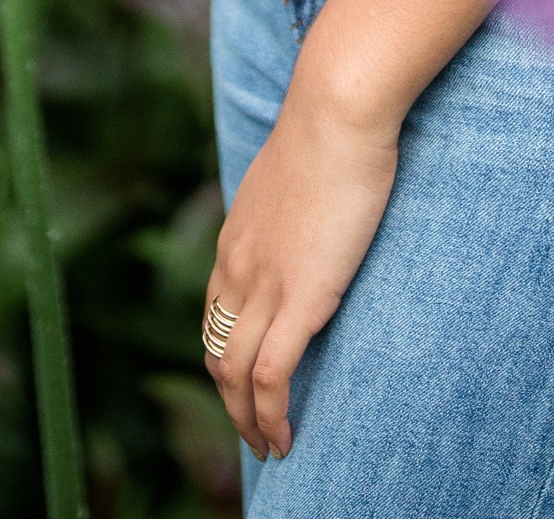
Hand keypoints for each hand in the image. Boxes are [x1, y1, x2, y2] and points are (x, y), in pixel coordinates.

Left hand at [204, 85, 401, 461]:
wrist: (337, 106)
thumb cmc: (334, 120)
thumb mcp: (302, 162)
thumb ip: (300, 190)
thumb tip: (322, 185)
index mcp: (237, 235)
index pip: (215, 310)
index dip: (226, 351)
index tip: (244, 377)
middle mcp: (237, 265)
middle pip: (216, 350)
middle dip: (230, 398)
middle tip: (253, 428)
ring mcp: (264, 284)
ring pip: (235, 374)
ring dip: (247, 421)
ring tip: (269, 447)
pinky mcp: (299, 298)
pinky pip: (272, 377)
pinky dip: (271, 416)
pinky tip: (285, 437)